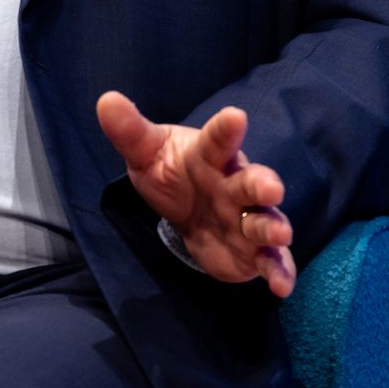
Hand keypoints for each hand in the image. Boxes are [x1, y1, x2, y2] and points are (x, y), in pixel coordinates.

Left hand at [95, 91, 297, 297]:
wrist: (185, 209)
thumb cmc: (171, 172)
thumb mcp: (146, 152)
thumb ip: (130, 130)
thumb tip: (106, 101)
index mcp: (210, 156)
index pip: (217, 140)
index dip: (226, 129)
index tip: (236, 116)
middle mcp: (235, 185)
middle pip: (252, 182)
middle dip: (263, 184)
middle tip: (272, 187)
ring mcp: (247, 218)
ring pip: (265, 221)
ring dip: (273, 228)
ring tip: (280, 235)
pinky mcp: (252, 250)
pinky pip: (270, 260)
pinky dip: (280, 271)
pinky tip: (282, 286)